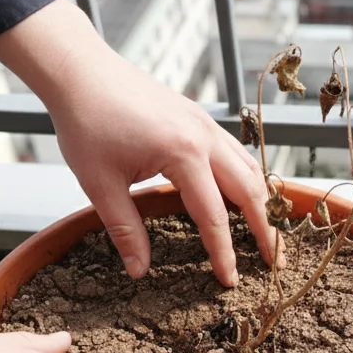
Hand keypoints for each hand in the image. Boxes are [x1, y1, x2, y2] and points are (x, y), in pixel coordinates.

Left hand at [0, 0, 278, 283]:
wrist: (80, 71)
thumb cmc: (86, 123)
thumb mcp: (100, 184)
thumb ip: (126, 230)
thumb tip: (139, 271)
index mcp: (183, 155)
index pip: (214, 217)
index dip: (224, 253)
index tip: (230, 281)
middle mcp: (204, 137)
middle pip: (249, 191)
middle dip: (265, 229)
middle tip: (273, 262)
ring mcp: (204, 124)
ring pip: (248, 168)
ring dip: (260, 202)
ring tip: (266, 231)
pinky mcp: (198, 117)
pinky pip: (234, 151)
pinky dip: (245, 177)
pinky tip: (241, 194)